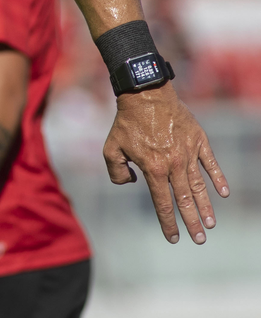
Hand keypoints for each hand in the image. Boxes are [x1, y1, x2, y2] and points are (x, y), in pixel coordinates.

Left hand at [103, 83, 228, 243]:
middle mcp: (173, 164)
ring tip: (211, 224)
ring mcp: (188, 153)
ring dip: (206, 207)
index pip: (162, 203)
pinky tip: (224, 193)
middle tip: (200, 240)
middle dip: (192, 222)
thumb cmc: (126, 122)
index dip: (168, 222)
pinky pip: (211, 163)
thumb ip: (116, 171)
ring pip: (200, 186)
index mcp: (153, 168)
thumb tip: (130, 183)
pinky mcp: (199, 141)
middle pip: (185, 200)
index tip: (173, 238)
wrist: (145, 95)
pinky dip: (218, 178)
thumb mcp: (110, 148)